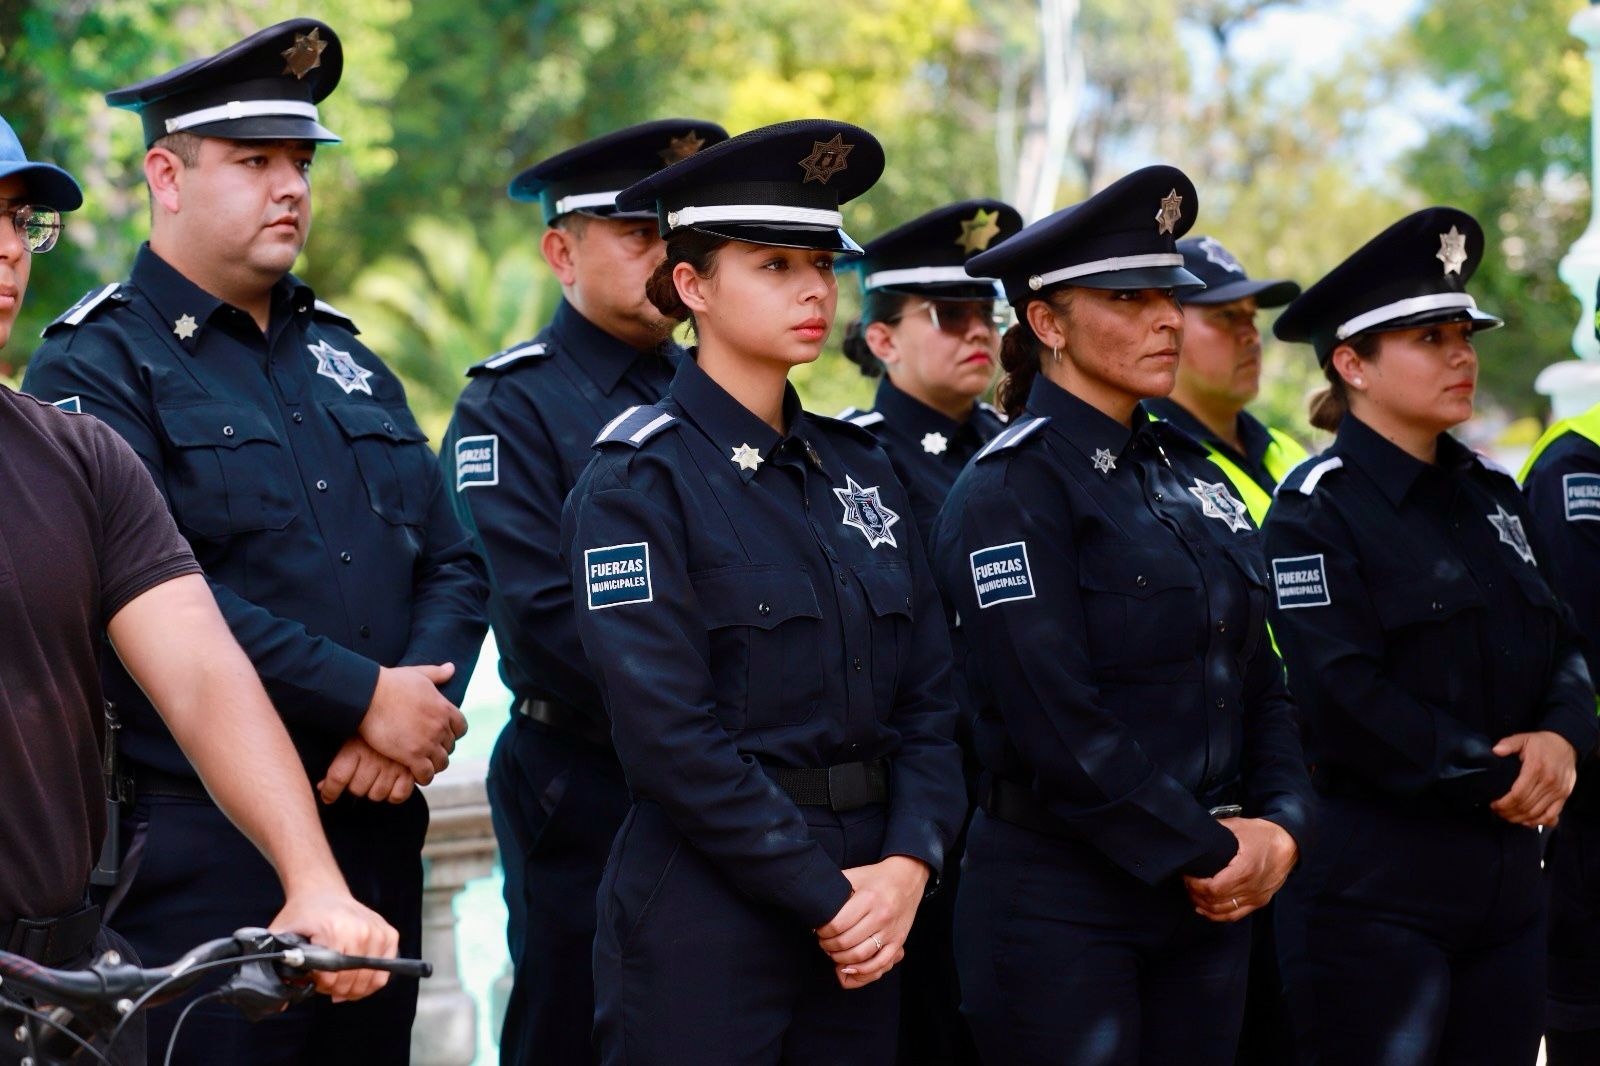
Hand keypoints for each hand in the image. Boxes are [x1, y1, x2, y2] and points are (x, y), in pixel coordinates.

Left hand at [269, 887, 399, 1002]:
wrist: (323, 891)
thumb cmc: (303, 915)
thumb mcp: (282, 936)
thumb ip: (277, 965)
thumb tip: (281, 1003)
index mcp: (336, 931)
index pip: (331, 978)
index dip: (319, 985)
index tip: (311, 978)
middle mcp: (362, 931)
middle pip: (351, 981)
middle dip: (335, 989)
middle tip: (324, 982)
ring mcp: (378, 932)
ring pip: (370, 979)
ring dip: (353, 988)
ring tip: (339, 981)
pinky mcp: (389, 934)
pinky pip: (384, 972)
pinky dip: (370, 981)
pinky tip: (356, 978)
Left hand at [317, 738, 416, 804]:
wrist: (404, 715)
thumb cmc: (374, 730)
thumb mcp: (352, 740)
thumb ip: (336, 765)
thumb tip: (322, 787)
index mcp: (356, 747)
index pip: (337, 777)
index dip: (330, 791)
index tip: (328, 796)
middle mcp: (374, 757)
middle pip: (357, 789)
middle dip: (356, 786)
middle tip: (361, 776)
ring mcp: (393, 765)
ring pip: (377, 795)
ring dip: (375, 790)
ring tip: (377, 777)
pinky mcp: (410, 772)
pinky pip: (398, 796)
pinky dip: (394, 794)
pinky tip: (392, 783)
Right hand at [357, 664, 466, 783]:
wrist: (369, 696)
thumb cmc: (390, 683)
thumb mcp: (418, 674)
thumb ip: (437, 674)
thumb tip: (452, 668)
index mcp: (444, 708)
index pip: (461, 727)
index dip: (453, 734)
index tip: (442, 736)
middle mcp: (440, 726)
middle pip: (450, 746)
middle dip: (441, 750)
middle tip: (429, 753)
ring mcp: (428, 742)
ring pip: (442, 763)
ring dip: (434, 766)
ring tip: (424, 767)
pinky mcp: (412, 756)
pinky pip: (426, 774)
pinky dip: (423, 777)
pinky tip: (414, 775)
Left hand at [815, 855, 929, 988]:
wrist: (907, 878)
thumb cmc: (875, 877)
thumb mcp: (854, 875)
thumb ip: (834, 888)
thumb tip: (813, 905)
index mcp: (868, 898)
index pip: (837, 924)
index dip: (822, 931)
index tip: (817, 929)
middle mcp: (881, 916)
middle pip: (846, 942)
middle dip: (828, 945)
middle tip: (822, 942)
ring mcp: (891, 931)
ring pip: (860, 955)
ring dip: (840, 958)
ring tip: (832, 952)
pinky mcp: (898, 941)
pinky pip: (880, 963)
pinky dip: (862, 970)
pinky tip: (849, 967)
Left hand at [1184, 817, 1297, 922]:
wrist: (1291, 845)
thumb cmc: (1263, 834)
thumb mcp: (1238, 826)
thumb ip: (1216, 831)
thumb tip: (1197, 834)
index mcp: (1245, 869)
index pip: (1214, 888)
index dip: (1196, 885)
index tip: (1187, 875)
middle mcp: (1251, 887)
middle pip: (1216, 901)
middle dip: (1196, 893)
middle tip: (1187, 883)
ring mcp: (1256, 897)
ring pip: (1224, 911)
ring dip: (1204, 905)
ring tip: (1193, 894)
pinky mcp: (1260, 901)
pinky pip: (1235, 915)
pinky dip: (1218, 915)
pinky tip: (1205, 909)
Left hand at [1489, 731, 1577, 827]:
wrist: (1567, 744)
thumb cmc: (1542, 743)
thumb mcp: (1523, 738)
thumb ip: (1508, 744)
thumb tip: (1495, 751)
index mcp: (1535, 769)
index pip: (1518, 794)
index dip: (1504, 804)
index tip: (1494, 805)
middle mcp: (1548, 782)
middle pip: (1526, 806)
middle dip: (1509, 813)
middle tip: (1498, 812)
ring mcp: (1558, 791)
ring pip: (1537, 813)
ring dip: (1521, 819)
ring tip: (1508, 817)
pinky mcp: (1564, 796)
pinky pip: (1552, 815)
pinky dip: (1539, 821)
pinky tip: (1528, 822)